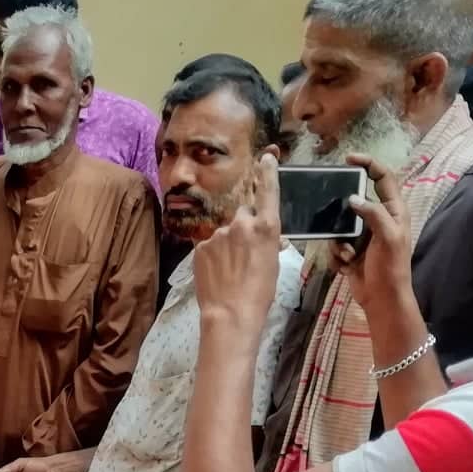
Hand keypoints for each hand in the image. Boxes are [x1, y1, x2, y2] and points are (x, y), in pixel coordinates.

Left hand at [195, 152, 281, 346]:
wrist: (230, 313)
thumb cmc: (259, 293)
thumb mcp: (272, 263)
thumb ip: (267, 241)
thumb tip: (264, 236)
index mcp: (266, 227)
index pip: (267, 191)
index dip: (268, 172)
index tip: (266, 158)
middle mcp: (242, 224)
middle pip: (242, 215)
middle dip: (243, 227)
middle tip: (245, 253)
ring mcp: (218, 234)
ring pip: (224, 232)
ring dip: (227, 245)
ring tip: (230, 270)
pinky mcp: (200, 246)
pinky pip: (209, 245)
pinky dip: (213, 255)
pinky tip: (218, 273)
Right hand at [330, 154, 414, 314]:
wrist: (382, 300)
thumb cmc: (391, 268)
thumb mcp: (388, 237)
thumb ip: (373, 214)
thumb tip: (353, 198)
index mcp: (393, 211)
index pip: (383, 178)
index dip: (368, 164)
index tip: (349, 159)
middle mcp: (378, 219)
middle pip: (355, 200)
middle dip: (342, 210)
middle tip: (331, 210)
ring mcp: (363, 236)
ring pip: (340, 225)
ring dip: (339, 241)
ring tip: (348, 255)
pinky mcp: (351, 251)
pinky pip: (335, 244)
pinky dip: (337, 255)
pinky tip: (346, 266)